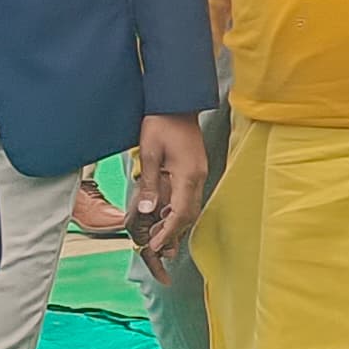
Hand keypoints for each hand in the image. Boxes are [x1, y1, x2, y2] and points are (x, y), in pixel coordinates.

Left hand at [127, 113, 209, 265]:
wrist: (177, 102)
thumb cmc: (161, 123)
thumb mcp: (150, 153)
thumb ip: (150, 184)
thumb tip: (148, 211)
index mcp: (188, 175)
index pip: (181, 213)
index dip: (168, 232)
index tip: (156, 246)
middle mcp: (198, 177)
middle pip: (189, 214)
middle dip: (174, 232)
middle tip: (156, 245)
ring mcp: (199, 173)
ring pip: (191, 206)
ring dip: (176, 221)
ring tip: (159, 233)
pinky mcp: (195, 168)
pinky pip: (189, 196)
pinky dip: (177, 208)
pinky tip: (165, 212)